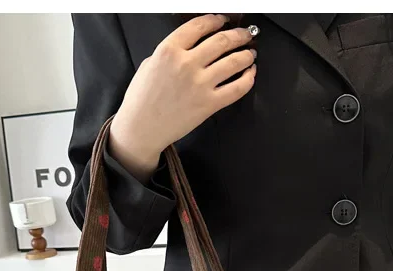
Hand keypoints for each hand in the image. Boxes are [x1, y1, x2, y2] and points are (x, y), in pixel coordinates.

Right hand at [109, 14, 256, 181]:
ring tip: (251, 53)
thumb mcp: (150, 64)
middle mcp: (186, 64)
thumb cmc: (142, 99)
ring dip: (247, 54)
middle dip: (238, 34)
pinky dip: (248, 79)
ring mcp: (199, 84)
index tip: (223, 21)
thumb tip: (191, 46)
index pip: (200, 25)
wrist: (141, 128)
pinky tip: (250, 74)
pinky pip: (236, 89)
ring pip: (233, 62)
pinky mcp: (208, 104)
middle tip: (245, 34)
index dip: (216, 20)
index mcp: (169, 50)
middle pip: (221, 41)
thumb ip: (171, 52)